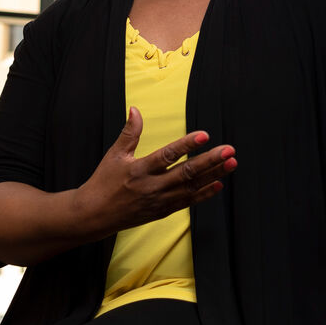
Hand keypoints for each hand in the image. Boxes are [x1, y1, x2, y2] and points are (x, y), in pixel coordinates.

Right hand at [76, 106, 236, 234]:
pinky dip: (204, 194)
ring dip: (214, 175)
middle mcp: (151, 187)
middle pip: (186, 173)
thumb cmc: (103, 182)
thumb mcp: (114, 155)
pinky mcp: (162, 212)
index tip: (204, 136)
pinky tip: (219, 184)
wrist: (94, 215)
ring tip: (231, 164)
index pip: (167, 155)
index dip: (186, 145)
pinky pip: (188, 202)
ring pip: (192, 187)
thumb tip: (135, 109)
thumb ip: (129, 133)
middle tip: (230, 150)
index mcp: (139, 170)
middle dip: (211, 161)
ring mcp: (159, 201)